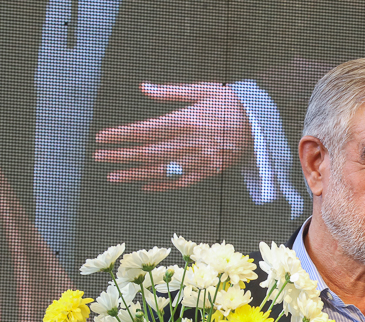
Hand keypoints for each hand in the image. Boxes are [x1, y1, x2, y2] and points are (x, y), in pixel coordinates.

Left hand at [93, 82, 251, 191]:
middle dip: (121, 156)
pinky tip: (145, 185)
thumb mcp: (202, 90)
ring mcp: (200, 159)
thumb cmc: (230, 103)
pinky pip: (182, 181)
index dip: (120, 136)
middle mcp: (190, 142)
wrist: (260, 123)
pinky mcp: (210, 170)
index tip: (101, 138)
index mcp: (186, 120)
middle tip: (99, 158)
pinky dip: (162, 185)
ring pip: (162, 170)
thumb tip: (144, 87)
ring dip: (135, 174)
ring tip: (113, 176)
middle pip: (148, 152)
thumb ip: (171, 92)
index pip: (145, 130)